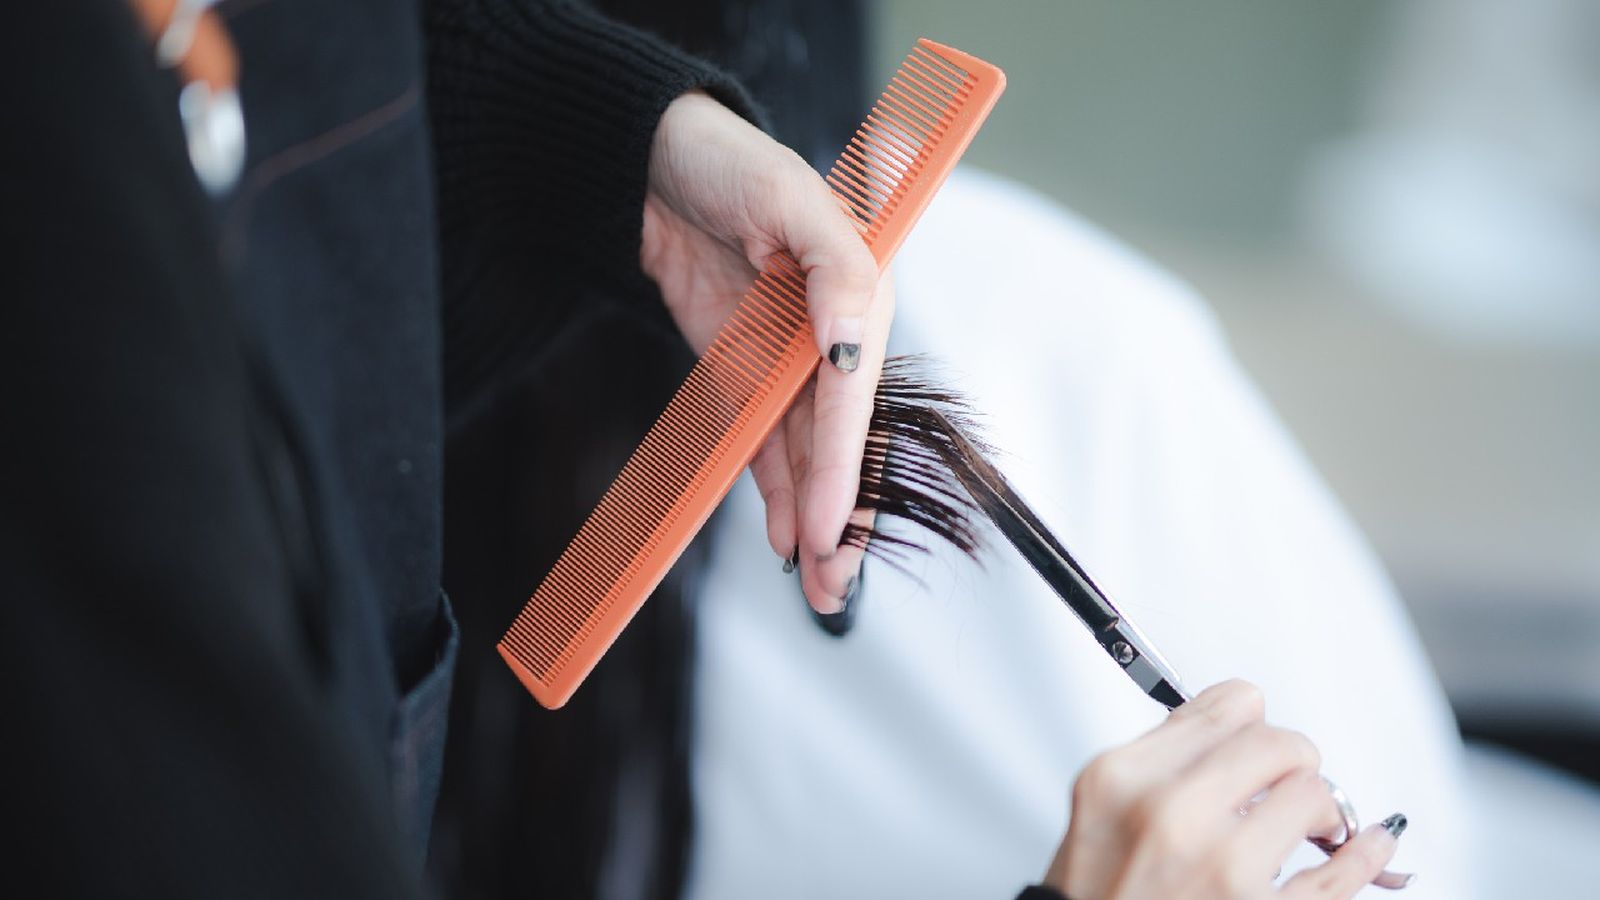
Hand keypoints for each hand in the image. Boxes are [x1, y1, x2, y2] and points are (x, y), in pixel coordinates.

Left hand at [642, 91, 890, 612]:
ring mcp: (786, 358)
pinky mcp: (746, 371)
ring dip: (814, 519)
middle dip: (842, 515)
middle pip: (842, 440)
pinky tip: (786, 539)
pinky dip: (776, 491)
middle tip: (834, 584)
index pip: (852, 397)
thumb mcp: (786, 194)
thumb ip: (835, 264)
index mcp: (856, 293)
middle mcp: (829, 335)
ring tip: (817, 583)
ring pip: (806, 455)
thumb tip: (849, 342)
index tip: (833, 527)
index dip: (845, 467)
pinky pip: (764, 442)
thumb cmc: (726, 160)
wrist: (647, 160)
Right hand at [1044, 681, 1404, 899]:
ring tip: (1309, 826)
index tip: (1255, 738)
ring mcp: (1221, 867)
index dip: (1250, 720)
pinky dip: (1367, 855)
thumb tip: (1230, 726)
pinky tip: (1370, 844)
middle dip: (1292, 760)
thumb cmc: (1096, 894)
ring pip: (1314, 794)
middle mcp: (1171, 814)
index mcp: (1124, 777)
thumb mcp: (1100, 809)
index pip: (1226, 705)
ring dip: (1322, 809)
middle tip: (1287, 783)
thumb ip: (1158, 759)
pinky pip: (1340, 875)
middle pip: (1278, 742)